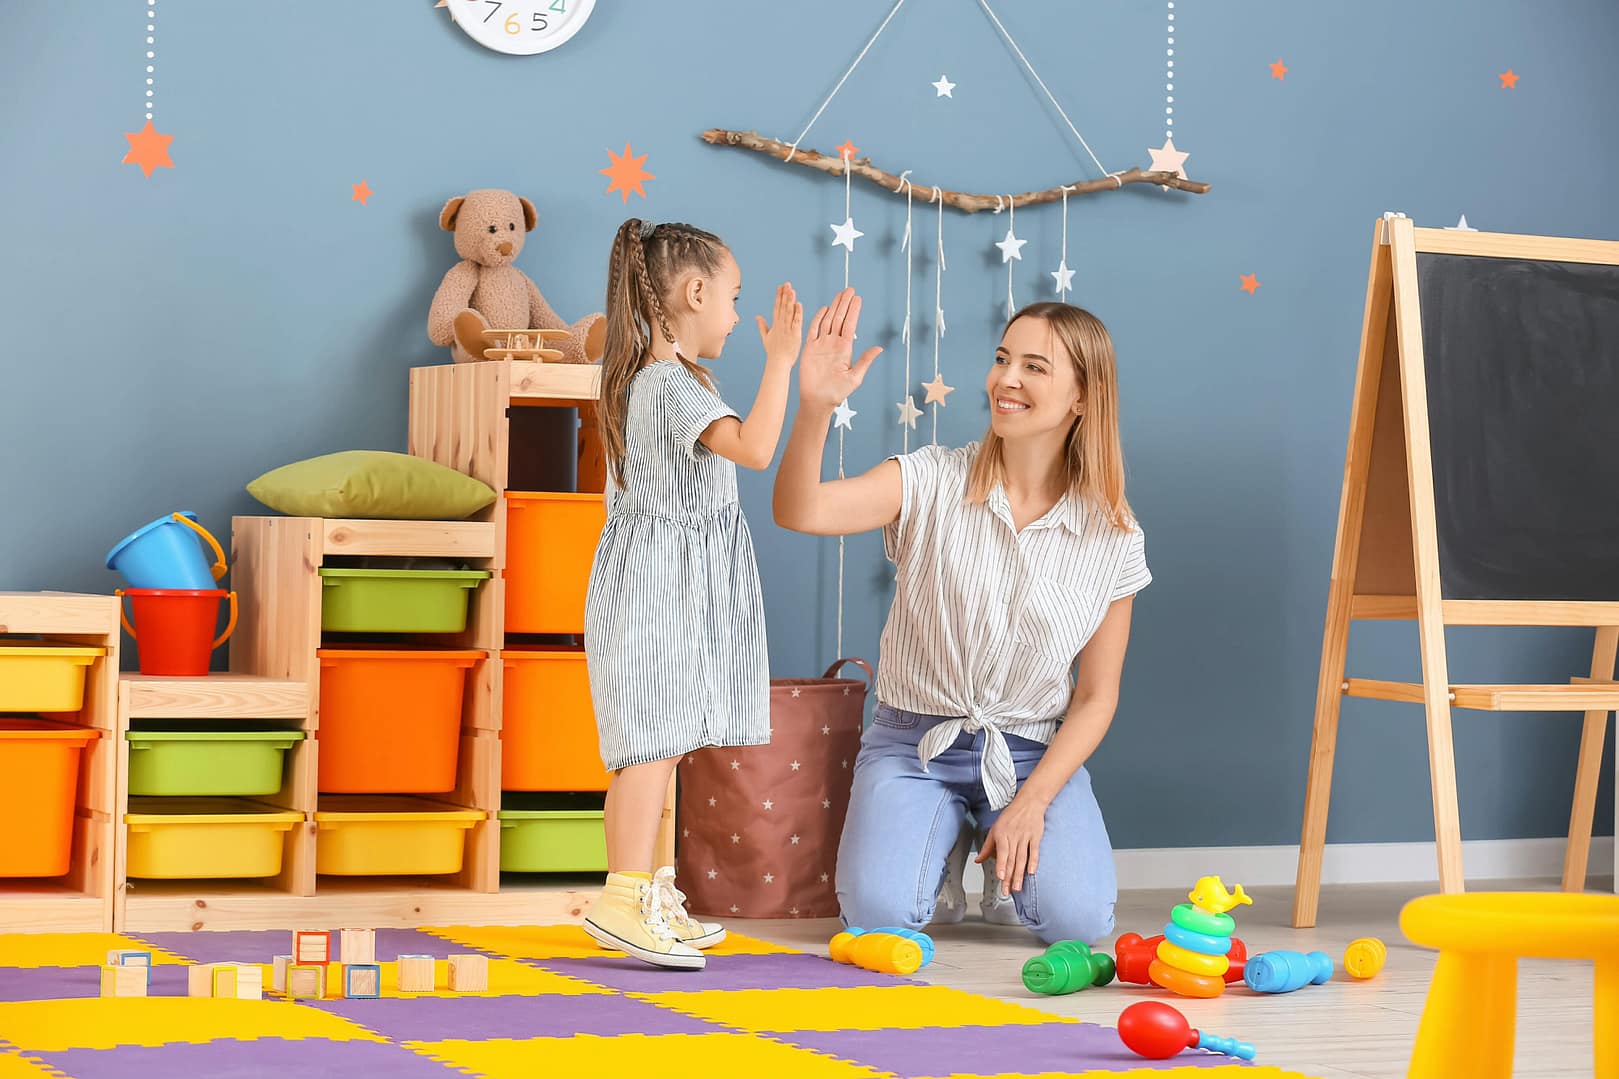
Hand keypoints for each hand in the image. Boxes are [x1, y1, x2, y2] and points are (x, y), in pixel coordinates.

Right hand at [756, 283, 803, 368]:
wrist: (778, 363)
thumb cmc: (773, 352)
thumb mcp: (765, 337)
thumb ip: (762, 326)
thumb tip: (757, 316)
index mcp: (775, 325)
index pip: (776, 307)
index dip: (778, 296)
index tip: (780, 287)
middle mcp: (781, 325)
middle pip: (782, 307)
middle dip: (784, 295)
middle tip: (787, 283)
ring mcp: (787, 329)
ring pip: (789, 312)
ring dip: (790, 300)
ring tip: (792, 290)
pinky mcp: (794, 334)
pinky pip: (796, 322)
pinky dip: (797, 313)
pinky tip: (798, 304)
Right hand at [800, 287, 882, 410]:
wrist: (817, 400)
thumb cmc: (837, 392)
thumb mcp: (855, 377)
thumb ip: (865, 361)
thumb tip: (879, 348)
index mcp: (845, 349)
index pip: (850, 325)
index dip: (854, 311)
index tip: (858, 298)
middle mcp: (833, 344)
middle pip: (840, 319)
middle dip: (845, 304)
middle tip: (850, 289)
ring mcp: (821, 344)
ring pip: (828, 321)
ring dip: (834, 307)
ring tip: (840, 294)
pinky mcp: (809, 348)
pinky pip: (813, 330)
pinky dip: (817, 319)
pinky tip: (824, 309)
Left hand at [975, 793, 1045, 894]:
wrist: (1029, 803)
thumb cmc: (1011, 816)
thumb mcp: (995, 829)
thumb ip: (987, 847)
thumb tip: (978, 860)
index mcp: (1001, 834)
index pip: (1002, 852)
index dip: (1002, 865)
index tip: (1001, 876)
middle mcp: (1013, 836)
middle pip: (1012, 860)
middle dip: (1009, 877)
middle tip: (1007, 891)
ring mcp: (1025, 837)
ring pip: (1022, 858)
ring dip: (1020, 874)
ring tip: (1017, 887)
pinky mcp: (1035, 837)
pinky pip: (1034, 851)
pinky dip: (1034, 861)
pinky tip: (1032, 872)